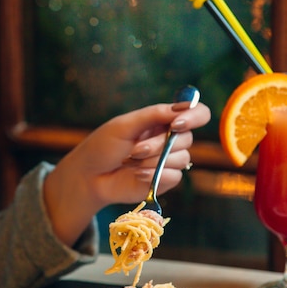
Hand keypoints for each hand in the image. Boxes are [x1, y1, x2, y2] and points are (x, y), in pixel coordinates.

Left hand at [44, 100, 210, 245]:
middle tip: (135, 149)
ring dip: (155, 160)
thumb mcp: (125, 125)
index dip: (194, 116)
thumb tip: (184, 106)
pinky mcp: (166, 181)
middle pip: (187, 138)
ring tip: (131, 161)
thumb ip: (154, 115)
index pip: (197, 113)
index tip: (176, 123)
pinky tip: (136, 174)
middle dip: (160, 145)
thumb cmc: (103, 146)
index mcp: (162, 120)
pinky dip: (155, 175)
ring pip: (182, 159)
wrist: (90, 176)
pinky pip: (174, 176)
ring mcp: (169, 161)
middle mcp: (170, 139)